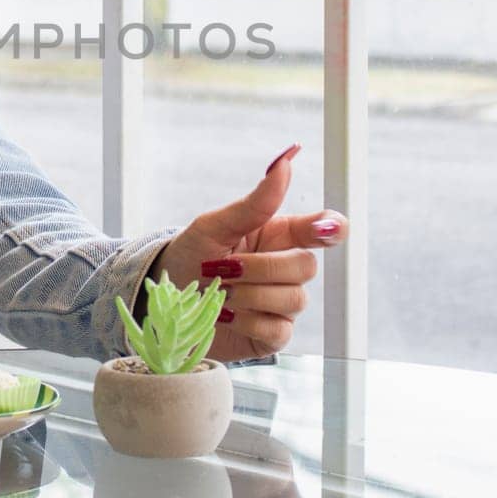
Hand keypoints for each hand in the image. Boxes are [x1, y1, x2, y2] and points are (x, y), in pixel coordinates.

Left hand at [149, 144, 345, 361]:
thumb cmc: (191, 255)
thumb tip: (284, 163)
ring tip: (219, 293)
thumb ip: (254, 202)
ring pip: (294, 299)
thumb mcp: (214, 225)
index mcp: (278, 236)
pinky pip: (278, 330)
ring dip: (249, 294)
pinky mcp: (271, 334)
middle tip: (224, 268)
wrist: (164, 300)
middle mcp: (286, 269)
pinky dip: (247, 321)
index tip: (326, 229)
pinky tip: (225, 315)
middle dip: (261, 267)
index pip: (323, 229)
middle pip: (306, 266)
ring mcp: (281, 304)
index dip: (332, 228)